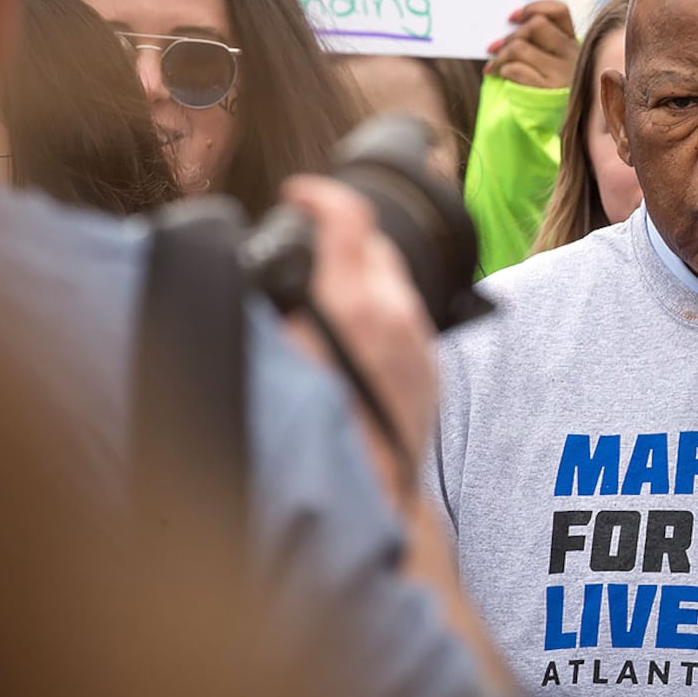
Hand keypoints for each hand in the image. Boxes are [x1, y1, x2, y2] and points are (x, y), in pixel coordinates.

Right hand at [280, 176, 436, 507]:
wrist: (375, 501)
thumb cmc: (317, 444)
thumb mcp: (276, 366)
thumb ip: (275, 313)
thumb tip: (265, 283)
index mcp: (355, 309)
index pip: (349, 219)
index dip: (319, 195)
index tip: (296, 195)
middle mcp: (399, 316)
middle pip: (375, 245)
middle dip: (341, 236)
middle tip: (306, 245)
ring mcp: (421, 341)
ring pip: (395, 282)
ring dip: (361, 275)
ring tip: (325, 295)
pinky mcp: (432, 367)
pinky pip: (408, 318)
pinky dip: (381, 311)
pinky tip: (353, 338)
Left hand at [485, 0, 578, 89]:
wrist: (564, 128)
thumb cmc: (551, 91)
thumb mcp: (554, 63)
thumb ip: (539, 43)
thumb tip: (508, 25)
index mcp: (573, 43)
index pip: (559, 11)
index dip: (534, 7)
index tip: (512, 17)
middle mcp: (572, 55)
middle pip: (536, 25)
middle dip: (510, 35)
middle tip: (493, 47)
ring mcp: (562, 74)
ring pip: (520, 47)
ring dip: (500, 55)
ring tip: (492, 65)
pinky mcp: (548, 91)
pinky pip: (516, 70)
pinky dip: (503, 70)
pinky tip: (502, 76)